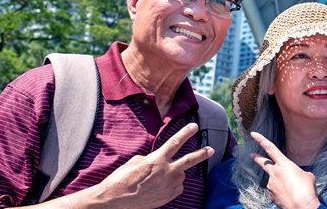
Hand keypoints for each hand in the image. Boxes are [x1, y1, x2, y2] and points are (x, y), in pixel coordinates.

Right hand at [90, 123, 212, 208]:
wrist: (115, 201)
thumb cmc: (122, 179)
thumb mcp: (136, 162)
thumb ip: (153, 158)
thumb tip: (160, 161)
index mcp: (157, 160)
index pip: (175, 142)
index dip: (185, 133)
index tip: (194, 126)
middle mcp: (167, 172)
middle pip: (189, 160)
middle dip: (201, 154)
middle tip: (211, 149)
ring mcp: (169, 185)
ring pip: (180, 175)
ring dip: (174, 173)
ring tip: (159, 178)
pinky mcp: (169, 196)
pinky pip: (176, 187)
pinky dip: (172, 184)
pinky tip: (160, 186)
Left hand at [251, 132, 319, 208]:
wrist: (302, 206)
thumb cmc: (307, 189)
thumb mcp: (306, 175)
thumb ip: (297, 173)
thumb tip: (295, 177)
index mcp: (284, 164)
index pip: (270, 148)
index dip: (261, 140)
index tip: (253, 134)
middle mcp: (275, 173)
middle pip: (263, 163)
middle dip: (256, 158)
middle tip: (251, 155)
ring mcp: (271, 184)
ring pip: (274, 181)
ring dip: (281, 183)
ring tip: (293, 190)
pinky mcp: (270, 195)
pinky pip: (275, 191)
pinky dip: (280, 192)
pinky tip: (289, 196)